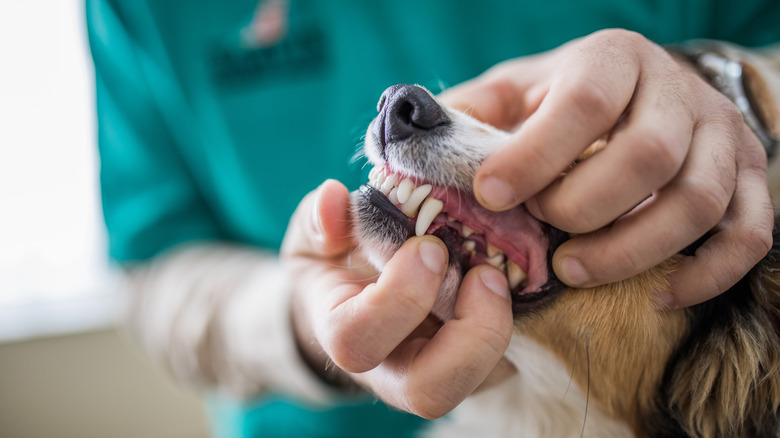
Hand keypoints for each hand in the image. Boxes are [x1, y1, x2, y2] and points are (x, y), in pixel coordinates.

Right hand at [281, 180, 514, 417]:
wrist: (356, 297)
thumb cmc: (336, 263)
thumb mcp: (317, 235)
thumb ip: (319, 219)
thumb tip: (333, 198)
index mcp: (344, 334)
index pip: (358, 341)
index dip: (398, 299)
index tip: (428, 246)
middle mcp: (391, 370)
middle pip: (429, 393)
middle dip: (467, 334)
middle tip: (484, 273)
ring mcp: (436, 374)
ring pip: (477, 384)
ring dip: (499, 329)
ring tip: (500, 275)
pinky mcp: (476, 367)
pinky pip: (506, 364)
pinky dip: (521, 324)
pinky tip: (517, 278)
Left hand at [439, 29, 773, 307]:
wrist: (639, 94)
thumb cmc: (560, 102)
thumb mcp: (510, 94)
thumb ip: (466, 117)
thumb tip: (409, 148)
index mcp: (612, 60)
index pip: (584, 102)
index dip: (536, 154)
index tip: (492, 195)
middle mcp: (676, 92)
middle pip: (648, 155)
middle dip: (585, 207)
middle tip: (543, 234)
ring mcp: (722, 137)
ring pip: (699, 201)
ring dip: (633, 249)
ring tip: (575, 271)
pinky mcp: (749, 182)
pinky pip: (748, 236)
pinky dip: (706, 275)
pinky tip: (656, 296)